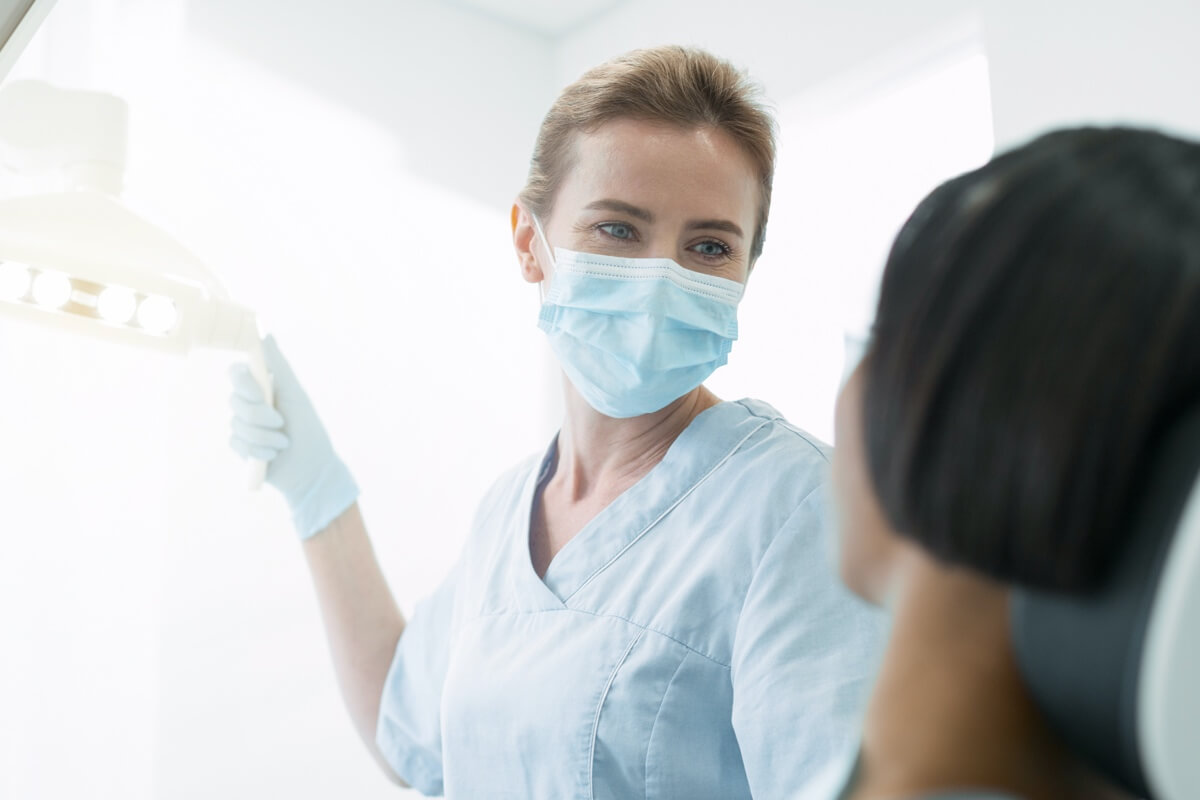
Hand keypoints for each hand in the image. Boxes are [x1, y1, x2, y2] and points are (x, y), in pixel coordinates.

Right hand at [229, 335, 358, 538]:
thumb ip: (278, 366)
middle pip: (234, 400)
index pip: (236, 373)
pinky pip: (236, 443)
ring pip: (236, 424)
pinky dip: (258, 450)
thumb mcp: (296, 394)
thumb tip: (266, 334)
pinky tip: (273, 455)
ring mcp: (243, 425)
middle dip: (260, 415)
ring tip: (283, 443)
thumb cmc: (309, 428)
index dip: (244, 384)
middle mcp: (250, 403)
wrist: (312, 468)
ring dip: (264, 436)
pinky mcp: (241, 446)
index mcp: (262, 387)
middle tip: (281, 423)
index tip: (260, 394)